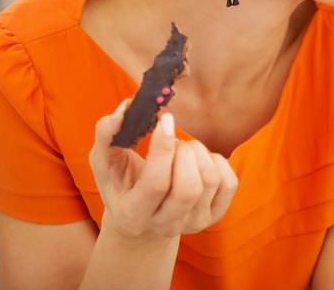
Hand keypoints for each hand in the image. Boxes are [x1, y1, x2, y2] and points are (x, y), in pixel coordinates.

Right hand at [89, 101, 238, 241]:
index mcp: (133, 215)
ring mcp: (193, 223)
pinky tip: (198, 161)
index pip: (156, 183)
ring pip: (210, 180)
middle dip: (184, 152)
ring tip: (182, 150)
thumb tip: (126, 107)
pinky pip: (228, 182)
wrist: (143, 213)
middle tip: (174, 141)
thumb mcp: (105, 161)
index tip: (165, 119)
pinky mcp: (216, 215)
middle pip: (188, 188)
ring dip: (198, 152)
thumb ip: (107, 134)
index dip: (162, 148)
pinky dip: (216, 161)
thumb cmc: (122, 181)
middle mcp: (165, 226)